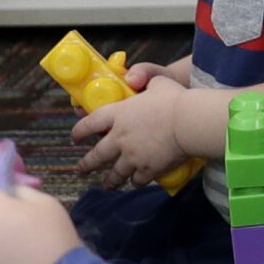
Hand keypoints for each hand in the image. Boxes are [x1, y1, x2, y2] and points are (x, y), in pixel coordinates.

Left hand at [74, 71, 189, 184]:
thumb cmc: (173, 99)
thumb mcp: (156, 80)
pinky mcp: (148, 169)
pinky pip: (137, 180)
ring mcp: (133, 156)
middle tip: (80, 169)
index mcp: (118, 115)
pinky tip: (135, 182)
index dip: (80, 131)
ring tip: (107, 184)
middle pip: (97, 155)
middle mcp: (120, 138)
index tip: (75, 137)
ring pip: (116, 173)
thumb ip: (142, 78)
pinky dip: (135, 182)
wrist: (188, 123)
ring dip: (110, 180)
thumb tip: (131, 78)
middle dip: (87, 164)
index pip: (90, 123)